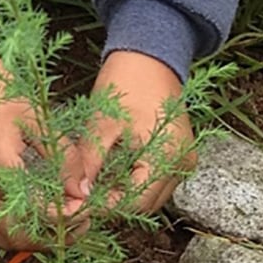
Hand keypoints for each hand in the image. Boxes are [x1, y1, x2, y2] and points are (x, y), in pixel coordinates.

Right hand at [0, 21, 83, 249]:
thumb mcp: (35, 116)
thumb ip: (62, 157)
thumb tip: (83, 191)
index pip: (38, 213)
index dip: (68, 216)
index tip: (87, 205)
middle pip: (17, 236)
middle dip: (52, 236)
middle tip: (79, 220)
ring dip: (31, 236)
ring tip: (60, 219)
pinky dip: (13, 224)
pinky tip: (34, 207)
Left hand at [64, 51, 197, 213]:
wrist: (149, 55)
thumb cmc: (125, 82)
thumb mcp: (101, 124)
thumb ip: (91, 164)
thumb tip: (79, 195)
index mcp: (166, 157)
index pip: (135, 202)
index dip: (105, 207)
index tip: (78, 203)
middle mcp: (182, 164)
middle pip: (145, 204)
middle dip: (113, 204)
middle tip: (82, 196)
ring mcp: (184, 160)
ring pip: (151, 195)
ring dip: (124, 195)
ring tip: (93, 185)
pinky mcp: (180, 154)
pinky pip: (156, 180)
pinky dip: (134, 182)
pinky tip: (110, 174)